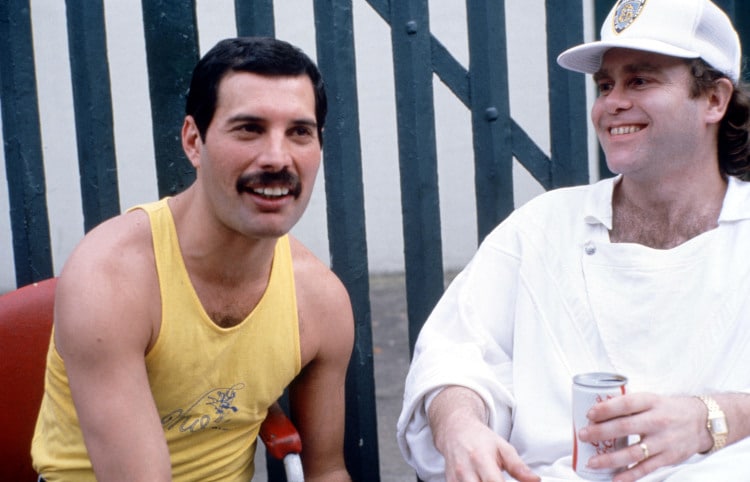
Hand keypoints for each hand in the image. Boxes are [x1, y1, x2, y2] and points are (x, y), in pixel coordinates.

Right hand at [428, 387, 539, 481]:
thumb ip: (518, 466)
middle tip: (501, 481)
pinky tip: (481, 481)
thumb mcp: (503, 447)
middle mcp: (465, 470)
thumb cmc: (480, 438)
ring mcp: (455, 478)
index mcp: (481, 459)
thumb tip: (534, 480)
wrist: (456, 430)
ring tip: (490, 480)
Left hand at [578, 393, 707, 481]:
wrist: (702, 422)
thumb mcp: (650, 399)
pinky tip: (614, 479)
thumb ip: (629, 406)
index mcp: (651, 402)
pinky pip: (646, 469)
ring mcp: (664, 441)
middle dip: (600, 433)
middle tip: (582, 436)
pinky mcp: (669, 458)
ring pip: (633, 452)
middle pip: (625, 427)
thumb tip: (596, 412)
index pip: (625, 404)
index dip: (606, 409)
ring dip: (609, 459)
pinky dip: (629, 475)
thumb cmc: (667, 409)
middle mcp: (658, 421)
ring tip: (591, 462)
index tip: (589, 414)